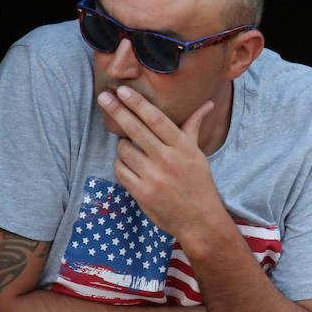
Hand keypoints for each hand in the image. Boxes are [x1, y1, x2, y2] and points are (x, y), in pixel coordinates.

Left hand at [98, 87, 223, 239]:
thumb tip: (208, 104)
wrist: (200, 220)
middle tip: (104, 96)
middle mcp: (168, 160)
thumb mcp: (198, 154)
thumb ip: (194, 127)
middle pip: (135, 129)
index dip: (138, 103)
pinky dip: (120, 164)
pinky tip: (128, 164)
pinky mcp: (141, 193)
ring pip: (124, 150)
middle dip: (117, 111)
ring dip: (122, 145)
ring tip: (131, 147)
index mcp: (183, 148)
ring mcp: (153, 177)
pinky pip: (120, 170)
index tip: (123, 91)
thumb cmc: (199, 184)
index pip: (157, 119)